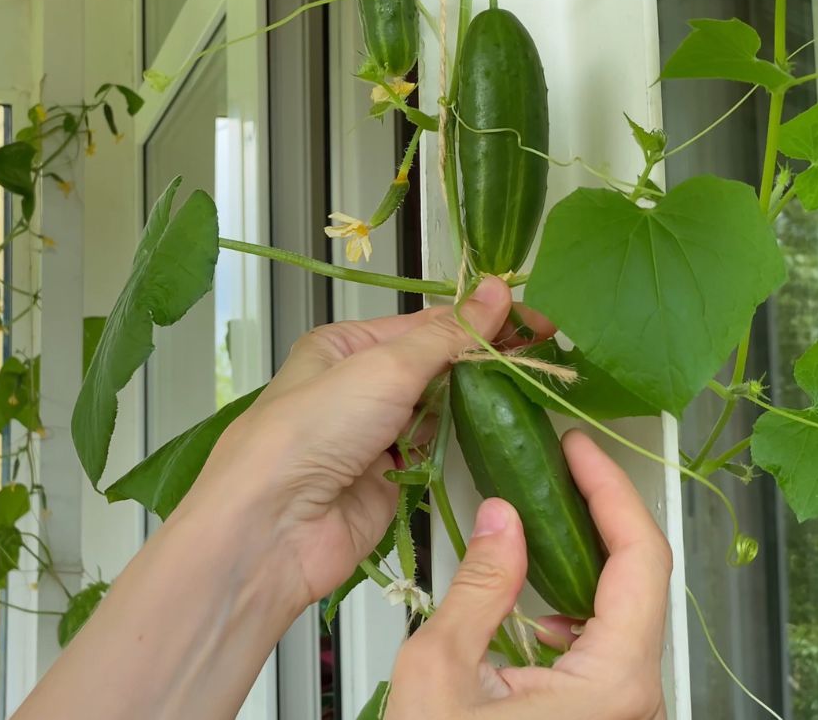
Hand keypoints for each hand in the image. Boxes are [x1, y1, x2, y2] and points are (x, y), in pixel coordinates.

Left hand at [182, 276, 551, 609]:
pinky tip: (497, 433)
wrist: (272, 528)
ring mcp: (372, 438)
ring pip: (438, 411)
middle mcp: (356, 388)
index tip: (535, 321)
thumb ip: (448, 335)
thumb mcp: (384, 367)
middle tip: (546, 354)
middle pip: (434, 366)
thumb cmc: (312, 431)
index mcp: (344, 346)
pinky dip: (461, 446)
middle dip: (483, 359)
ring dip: (477, 403)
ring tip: (532, 389)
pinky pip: (434, 455)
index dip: (481, 319)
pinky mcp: (388, 483)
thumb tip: (497, 289)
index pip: (425, 325)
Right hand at [386, 432, 670, 719]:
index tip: (578, 448)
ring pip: (622, 610)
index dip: (611, 490)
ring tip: (538, 520)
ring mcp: (623, 710)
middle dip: (596, 513)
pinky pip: (605, 645)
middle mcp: (636, 698)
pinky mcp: (602, 717)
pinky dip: (572, 606)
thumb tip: (501, 518)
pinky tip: (532, 603)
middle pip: (638, 578)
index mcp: (613, 683)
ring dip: (581, 558)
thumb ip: (480, 585)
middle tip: (558, 466)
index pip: (639, 558)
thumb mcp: (442, 672)